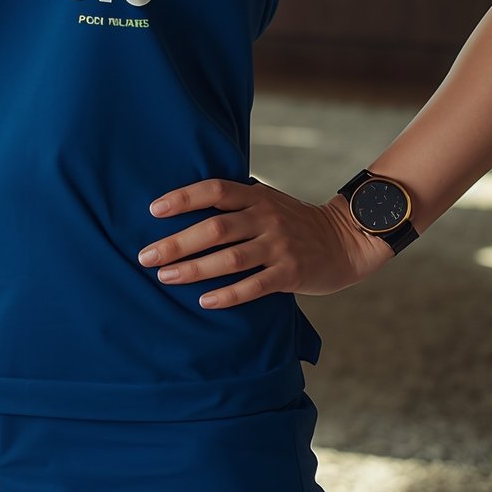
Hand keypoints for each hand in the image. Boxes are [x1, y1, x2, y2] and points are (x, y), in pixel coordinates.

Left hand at [138, 178, 395, 308]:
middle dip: (177, 243)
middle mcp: (266, 218)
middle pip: (214, 228)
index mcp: (256, 196)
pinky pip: (254, 285)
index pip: (214, 190)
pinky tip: (205, 301)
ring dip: (194, 269)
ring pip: (230, 258)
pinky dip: (228, 294)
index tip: (153, 210)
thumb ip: (235, 203)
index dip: (182, 198)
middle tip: (145, 256)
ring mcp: (280, 246)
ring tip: (165, 277)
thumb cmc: (294, 223)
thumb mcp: (267, 201)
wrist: (346, 241)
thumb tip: (182, 207)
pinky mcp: (291, 273)